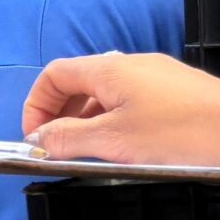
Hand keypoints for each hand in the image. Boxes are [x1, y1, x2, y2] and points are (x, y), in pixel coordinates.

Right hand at [23, 53, 219, 165]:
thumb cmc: (183, 132)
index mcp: (109, 69)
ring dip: (89, 123)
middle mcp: (131, 65)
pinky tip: (128, 149)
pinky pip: (132, 102)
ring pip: (106, 95)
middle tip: (60, 150)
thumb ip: (67, 139)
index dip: (37, 106)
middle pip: (79, 84)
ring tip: (93, 154)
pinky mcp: (177, 93)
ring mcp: (157, 77)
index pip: (54, 75)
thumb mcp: (113, 140)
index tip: (37, 138)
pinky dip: (116, 123)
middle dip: (61, 117)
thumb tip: (37, 141)